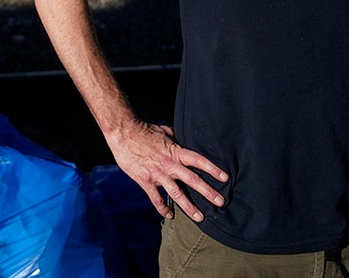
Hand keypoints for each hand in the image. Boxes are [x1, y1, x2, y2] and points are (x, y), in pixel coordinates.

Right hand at [106, 121, 228, 221]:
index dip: (213, 169)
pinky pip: (156, 198)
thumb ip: (176, 138)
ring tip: (200, 218)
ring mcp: (157, 174)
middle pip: (193, 180)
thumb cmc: (144, 129)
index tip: (225, 178)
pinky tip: (170, 215)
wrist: (123, 132)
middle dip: (208, 192)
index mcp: (176, 151)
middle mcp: (169, 164)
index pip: (198, 160)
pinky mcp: (145, 180)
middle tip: (221, 202)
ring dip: (189, 207)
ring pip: (177, 194)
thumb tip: (185, 138)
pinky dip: (163, 208)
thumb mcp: (165, 131)